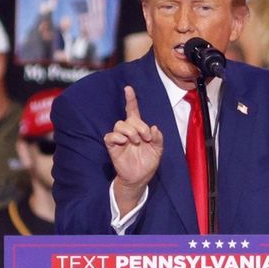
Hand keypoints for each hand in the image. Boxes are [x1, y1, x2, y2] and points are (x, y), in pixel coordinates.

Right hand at [104, 86, 162, 212]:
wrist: (139, 178)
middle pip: (128, 119)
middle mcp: (128, 132)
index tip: (128, 88)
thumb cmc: (148, 163)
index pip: (133, 111)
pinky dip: (116, 137)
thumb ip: (158, 139)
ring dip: (129, 131)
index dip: (130, 100)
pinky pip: (109, 137)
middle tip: (145, 137)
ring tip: (136, 141)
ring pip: (119, 125)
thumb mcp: (158, 151)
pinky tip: (125, 142)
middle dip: (139, 125)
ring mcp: (120, 139)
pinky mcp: (113, 147)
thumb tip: (154, 128)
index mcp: (139, 130)